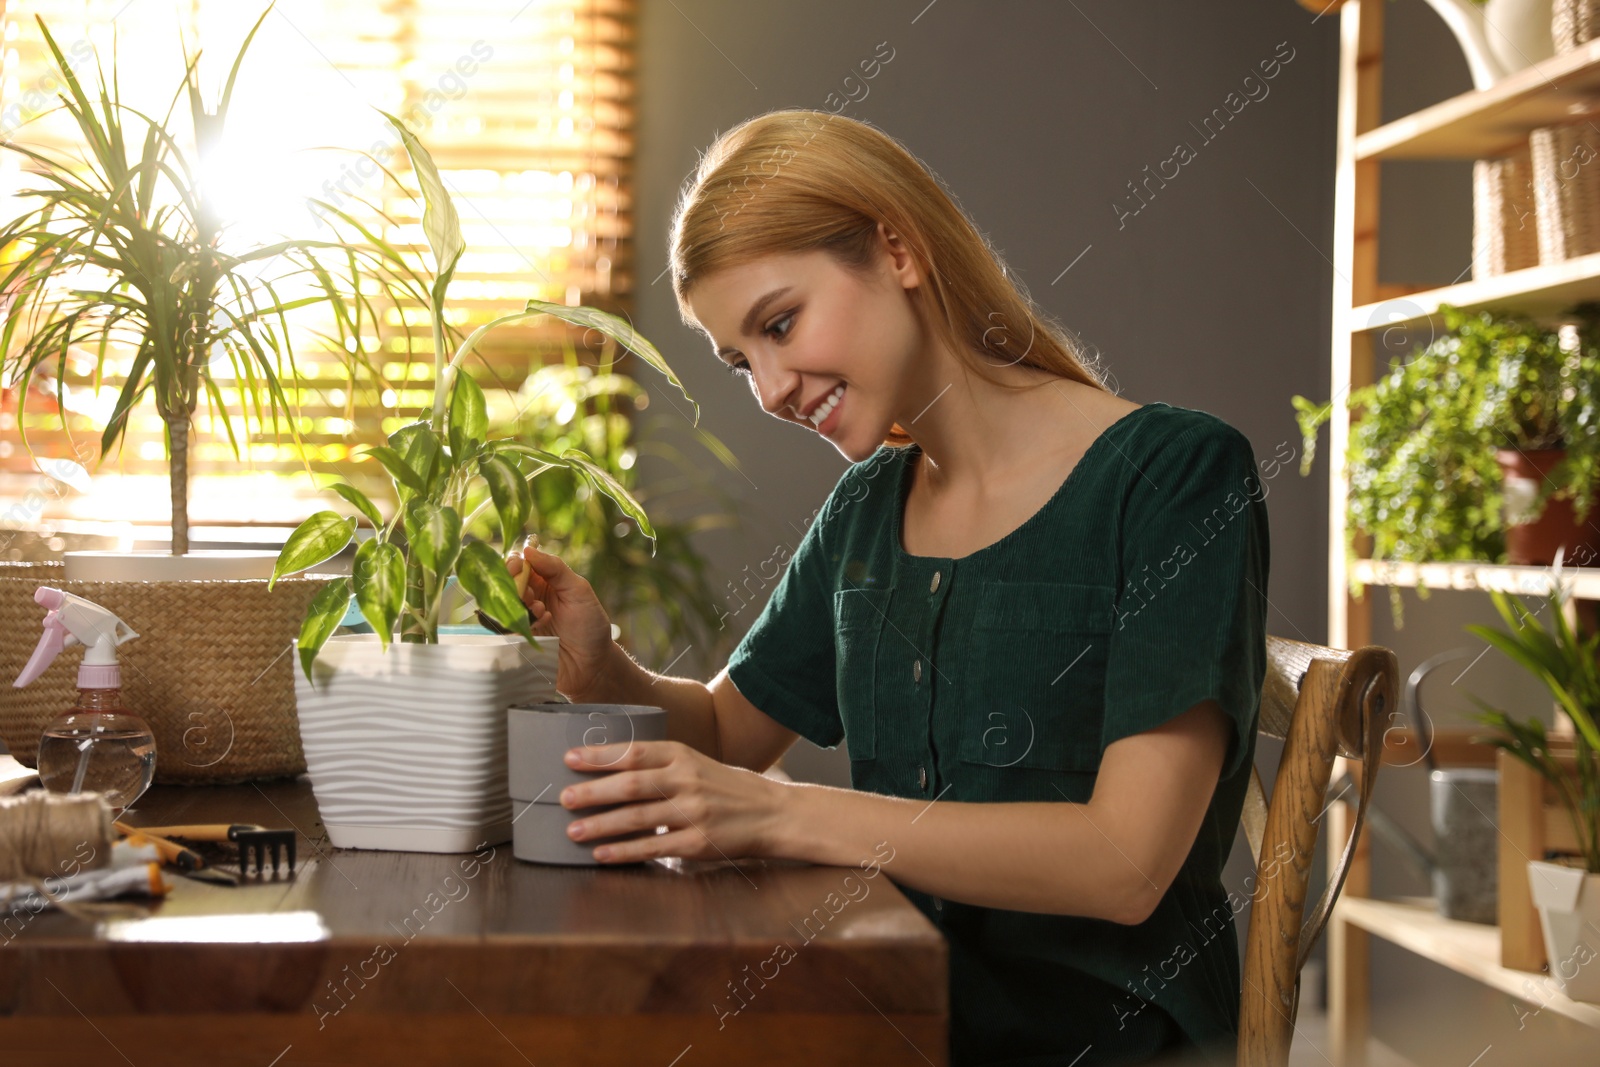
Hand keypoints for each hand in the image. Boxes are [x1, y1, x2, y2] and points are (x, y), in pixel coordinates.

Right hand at [508, 538, 615, 701]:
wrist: (592, 665)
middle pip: (505, 583)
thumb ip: (555, 568)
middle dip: (514, 584)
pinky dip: (520, 623)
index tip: (519, 565)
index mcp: (543, 581)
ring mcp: (520, 619)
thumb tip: (528, 549)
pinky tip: (541, 624)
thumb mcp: (579, 590)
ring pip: (502, 604)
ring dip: (519, 604)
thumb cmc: (590, 626)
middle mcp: (528, 598)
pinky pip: (504, 627)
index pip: (520, 564)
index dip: (515, 562)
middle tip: (529, 594)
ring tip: (542, 611)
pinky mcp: (516, 639)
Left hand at [559, 740, 783, 863]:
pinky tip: (601, 855)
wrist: (772, 813)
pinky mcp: (698, 843)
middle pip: (630, 785)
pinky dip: (624, 852)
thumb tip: (609, 771)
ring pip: (637, 818)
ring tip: (573, 831)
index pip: (634, 752)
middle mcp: (687, 781)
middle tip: (564, 798)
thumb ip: (660, 766)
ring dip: (600, 825)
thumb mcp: (696, 763)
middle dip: (592, 792)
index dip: (600, 755)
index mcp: (684, 755)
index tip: (569, 759)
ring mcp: (693, 813)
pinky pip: (653, 848)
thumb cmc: (727, 788)